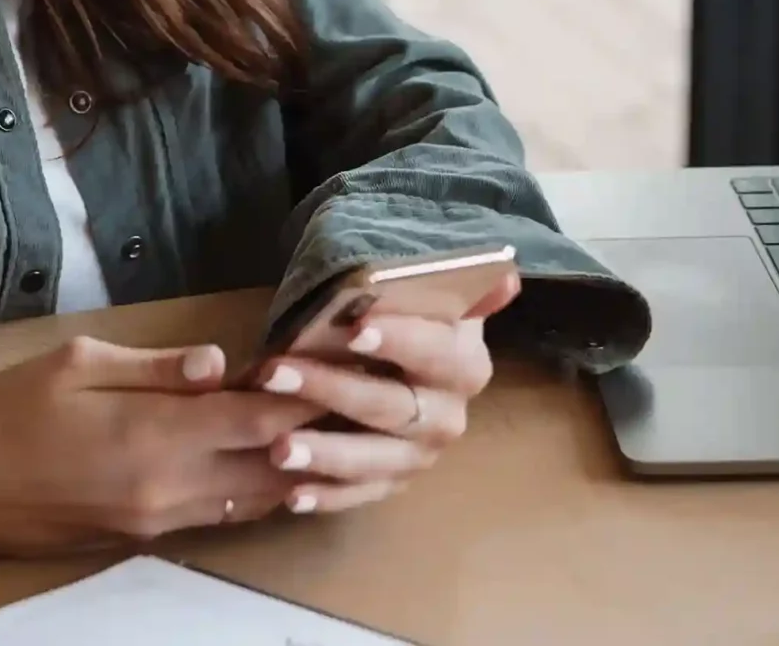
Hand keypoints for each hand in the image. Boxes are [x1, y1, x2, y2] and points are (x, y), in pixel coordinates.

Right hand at [0, 336, 325, 553]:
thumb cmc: (8, 412)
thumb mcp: (77, 364)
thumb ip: (157, 366)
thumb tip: (219, 363)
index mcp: (155, 434)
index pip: (260, 421)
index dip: (305, 396)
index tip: (334, 366)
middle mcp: (169, 486)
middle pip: (272, 467)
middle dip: (313, 434)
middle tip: (344, 399)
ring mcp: (159, 520)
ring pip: (252, 500)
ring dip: (288, 467)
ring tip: (321, 430)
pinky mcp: (143, 537)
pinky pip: (217, 514)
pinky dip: (250, 490)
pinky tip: (264, 463)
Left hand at [254, 270, 517, 515]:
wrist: (403, 364)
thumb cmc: (400, 320)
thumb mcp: (422, 296)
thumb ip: (452, 288)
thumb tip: (504, 280)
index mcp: (463, 362)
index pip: (435, 351)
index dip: (400, 340)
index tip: (354, 329)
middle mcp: (448, 415)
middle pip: (392, 406)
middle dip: (330, 389)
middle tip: (275, 375)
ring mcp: (420, 455)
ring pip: (374, 459)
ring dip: (325, 455)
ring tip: (279, 449)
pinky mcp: (393, 483)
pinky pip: (361, 495)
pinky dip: (328, 497)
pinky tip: (292, 495)